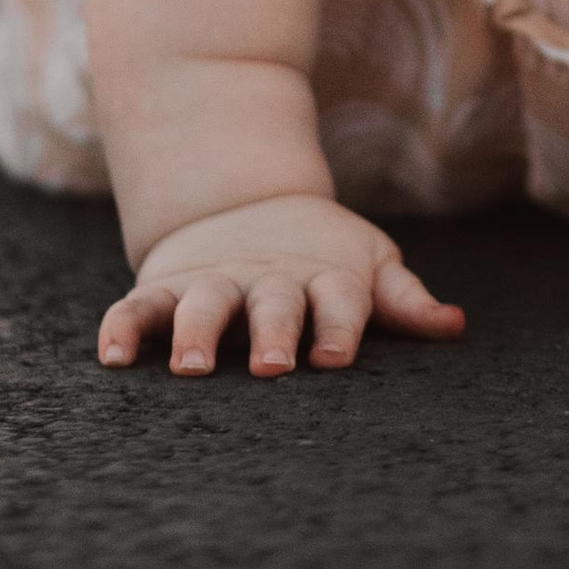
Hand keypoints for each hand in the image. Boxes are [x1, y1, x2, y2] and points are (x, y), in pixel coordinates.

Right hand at [97, 192, 464, 378]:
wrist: (245, 202)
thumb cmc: (322, 258)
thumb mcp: (367, 266)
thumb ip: (403, 299)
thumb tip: (455, 325)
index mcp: (324, 277)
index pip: (339, 300)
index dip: (338, 325)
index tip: (333, 357)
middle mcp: (269, 279)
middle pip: (274, 303)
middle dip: (273, 333)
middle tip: (272, 366)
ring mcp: (216, 281)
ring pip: (204, 304)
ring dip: (198, 331)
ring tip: (194, 366)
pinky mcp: (167, 286)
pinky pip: (139, 306)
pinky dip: (124, 328)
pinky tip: (112, 359)